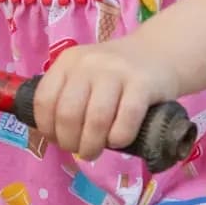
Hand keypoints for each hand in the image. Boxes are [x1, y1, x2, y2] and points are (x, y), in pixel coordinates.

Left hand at [31, 39, 180, 161]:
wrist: (161, 53)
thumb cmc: (117, 74)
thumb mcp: (85, 74)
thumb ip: (68, 96)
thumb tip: (54, 136)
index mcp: (68, 61)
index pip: (44, 100)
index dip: (47, 127)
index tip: (56, 140)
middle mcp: (89, 63)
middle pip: (68, 114)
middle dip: (69, 142)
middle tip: (79, 150)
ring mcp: (117, 71)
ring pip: (96, 120)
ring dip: (91, 145)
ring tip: (94, 152)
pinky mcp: (144, 83)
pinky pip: (126, 120)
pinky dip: (118, 139)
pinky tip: (118, 141)